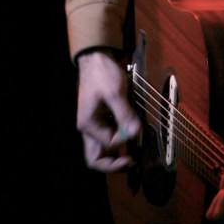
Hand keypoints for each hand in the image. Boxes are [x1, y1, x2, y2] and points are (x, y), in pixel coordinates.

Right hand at [76, 49, 141, 171]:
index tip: (136, 128)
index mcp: (88, 125)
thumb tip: (135, 133)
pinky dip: (118, 143)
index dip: (124, 140)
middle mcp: (88, 129)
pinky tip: (129, 140)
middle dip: (113, 165)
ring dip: (115, 156)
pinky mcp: (101, 119)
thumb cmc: (102, 74)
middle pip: (95, 158)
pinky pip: (108, 137)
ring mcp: (94, 125)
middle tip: (132, 164)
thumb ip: (124, 114)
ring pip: (101, 150)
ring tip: (133, 158)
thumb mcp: (114, 93)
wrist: (96, 58)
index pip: (107, 144)